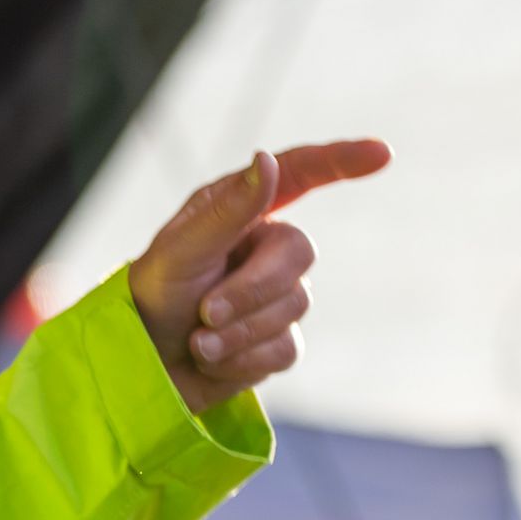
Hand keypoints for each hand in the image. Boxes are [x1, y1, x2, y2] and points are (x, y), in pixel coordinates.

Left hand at [128, 141, 392, 414]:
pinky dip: (242, 359)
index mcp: (238, 209)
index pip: (299, 176)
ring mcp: (274, 296)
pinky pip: (284, 349)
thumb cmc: (150, 296)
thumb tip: (268, 160)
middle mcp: (262, 246)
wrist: (139, 366)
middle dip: (251, 290)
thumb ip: (229, 209)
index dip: (341, 161)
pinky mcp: (275, 342)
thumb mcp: (181, 250)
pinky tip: (211, 359)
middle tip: (204, 311)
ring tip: (197, 339)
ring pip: (293, 308)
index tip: (381, 153)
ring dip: (238, 330)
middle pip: (298, 255)